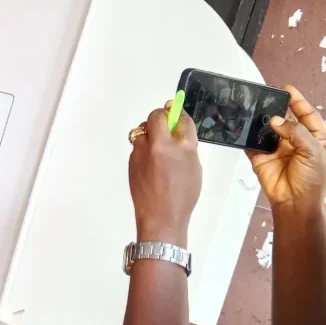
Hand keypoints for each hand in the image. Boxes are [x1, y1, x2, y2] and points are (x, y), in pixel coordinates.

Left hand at [128, 103, 201, 246]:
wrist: (161, 215)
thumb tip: (178, 129)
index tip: (176, 109)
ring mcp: (143, 152)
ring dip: (150, 132)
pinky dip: (144, 146)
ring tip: (158, 145)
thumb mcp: (194, 167)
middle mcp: (160, 145)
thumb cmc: (183, 195)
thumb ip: (185, 145)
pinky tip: (151, 160)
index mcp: (183, 147)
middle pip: (156, 116)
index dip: (178, 113)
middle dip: (161, 116)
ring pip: (143, 130)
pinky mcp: (132, 160)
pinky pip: (138, 145)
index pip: (180, 119)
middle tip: (165, 122)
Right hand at [247, 85, 325, 212]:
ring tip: (257, 112)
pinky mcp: (260, 156)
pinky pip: (252, 143)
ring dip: (262, 121)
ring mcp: (277, 148)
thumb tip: (277, 121)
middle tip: (268, 99)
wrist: (295, 202)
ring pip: (268, 128)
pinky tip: (245, 127)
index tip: (287, 90)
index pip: (307, 114)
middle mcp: (295, 141)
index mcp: (314, 138)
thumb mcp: (313, 151)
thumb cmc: (312, 181)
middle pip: (285, 119)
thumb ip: (297, 133)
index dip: (298, 101)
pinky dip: (247, 135)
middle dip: (277, 109)